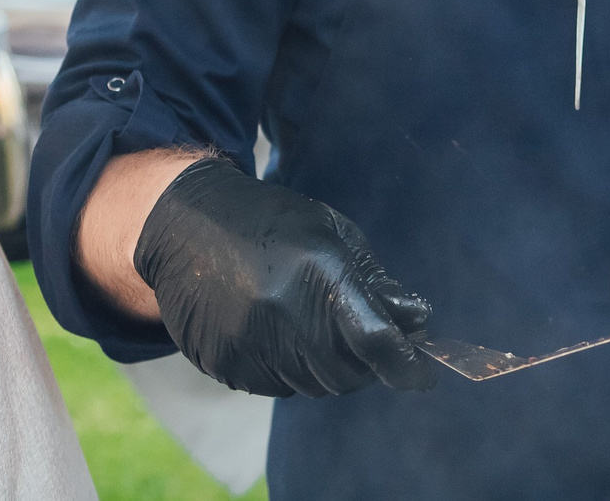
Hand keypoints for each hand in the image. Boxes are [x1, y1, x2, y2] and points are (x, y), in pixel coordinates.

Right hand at [133, 156, 438, 397]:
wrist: (184, 226)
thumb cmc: (271, 222)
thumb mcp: (331, 232)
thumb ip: (373, 282)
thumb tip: (416, 321)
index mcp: (318, 271)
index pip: (374, 338)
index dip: (405, 364)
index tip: (424, 376)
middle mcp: (283, 314)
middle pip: (346, 373)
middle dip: (364, 363)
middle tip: (361, 337)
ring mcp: (250, 344)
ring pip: (313, 386)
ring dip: (326, 366)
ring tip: (308, 323)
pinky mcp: (225, 364)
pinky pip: (276, 387)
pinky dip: (289, 370)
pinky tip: (275, 331)